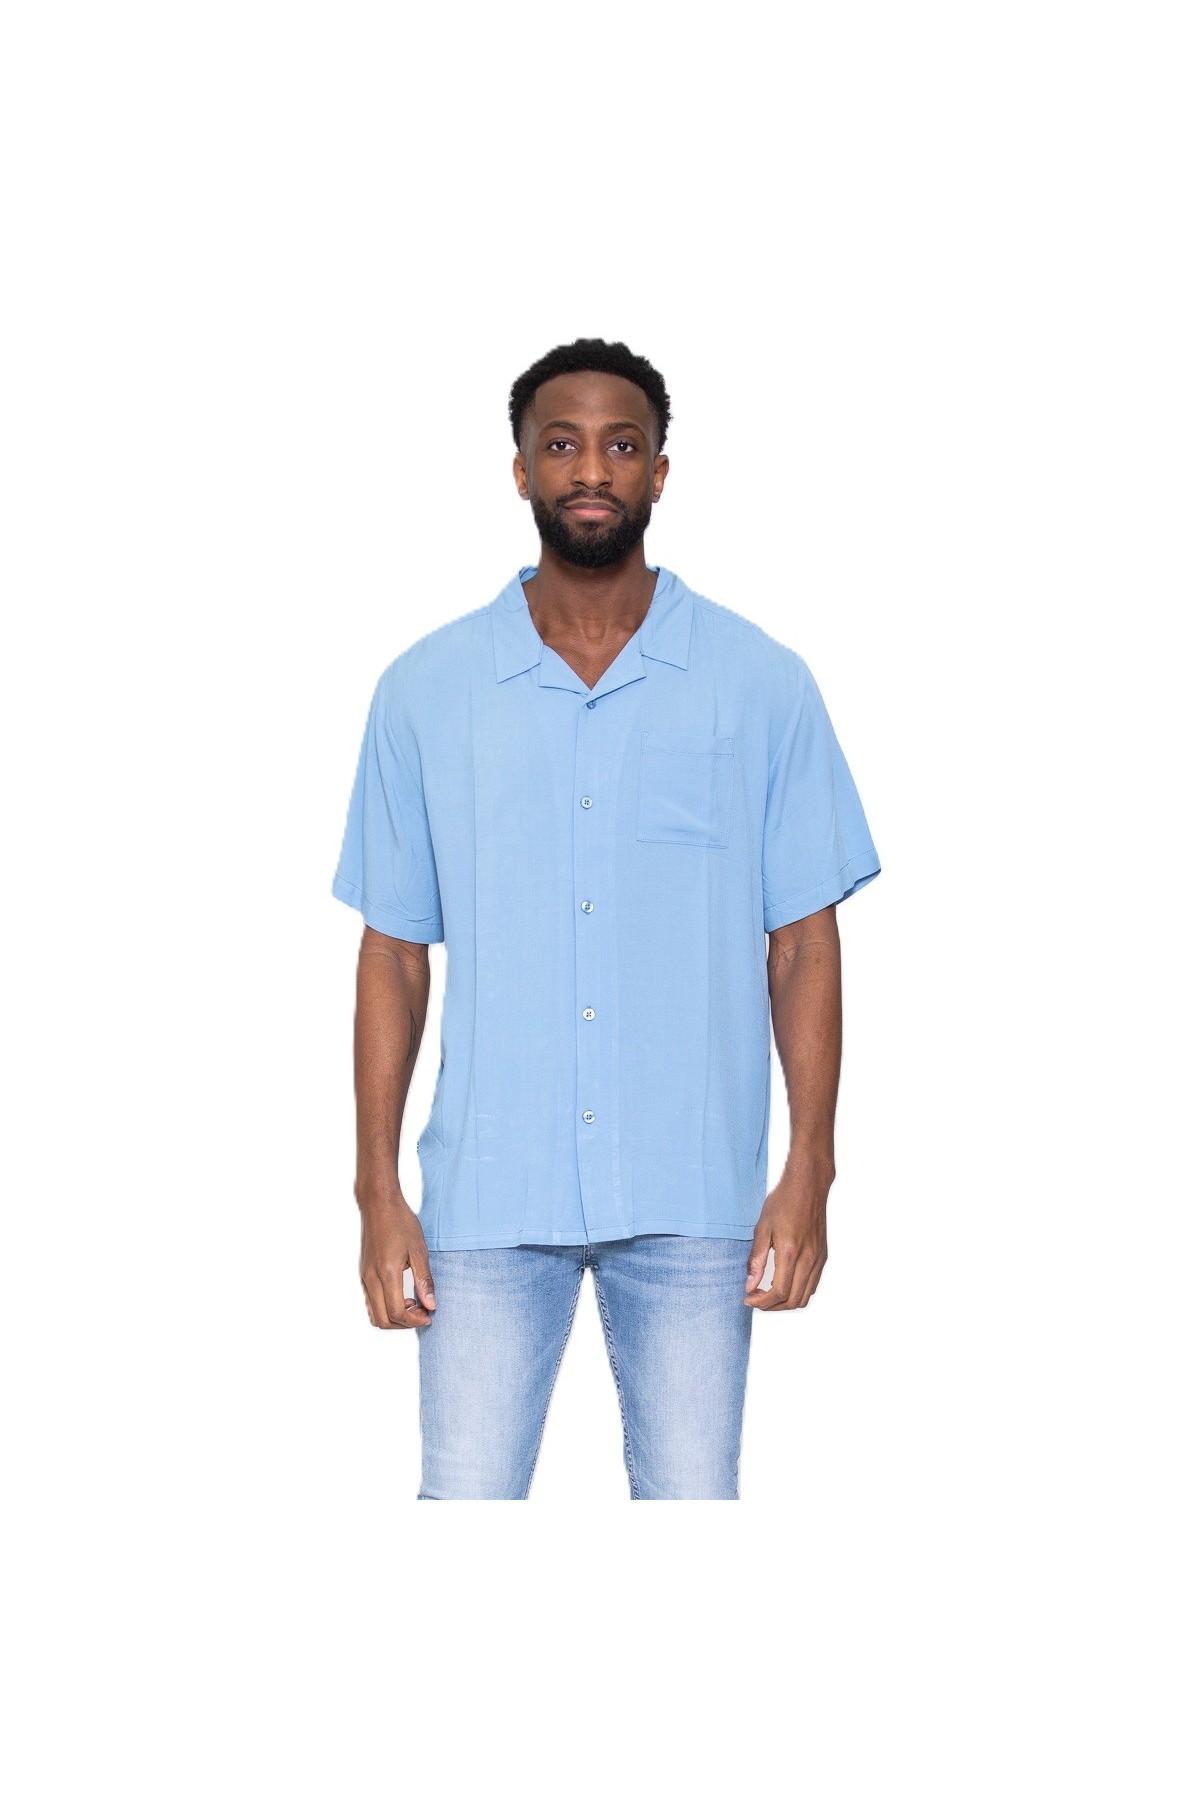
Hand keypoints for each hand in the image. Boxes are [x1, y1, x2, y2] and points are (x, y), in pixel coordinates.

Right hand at [356, 1183, 437, 1328]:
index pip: (396, 1312)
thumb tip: (431, 1305)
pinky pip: (370, 1302)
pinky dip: (385, 1308)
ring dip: (393, 1317)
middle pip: (382, 1320)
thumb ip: (424, 1279)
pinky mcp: (363, 1273)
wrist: (378, 1204)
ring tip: (413, 1304)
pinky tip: (401, 1296)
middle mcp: (371, 1279)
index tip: (430, 1315)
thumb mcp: (419, 1249)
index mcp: (386, 1273)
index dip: (414, 1320)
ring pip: (374, 1314)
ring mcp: (364, 1277)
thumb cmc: (400, 1222)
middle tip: (423, 1312)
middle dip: (404, 1323)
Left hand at [744, 1160, 833, 1310]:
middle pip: (793, 1300)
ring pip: (805, 1296)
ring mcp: (818, 1259)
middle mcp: (808, 1259)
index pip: (779, 1292)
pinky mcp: (823, 1256)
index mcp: (790, 1252)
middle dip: (772, 1306)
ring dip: (786, 1302)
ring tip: (768, 1294)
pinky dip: (798, 1292)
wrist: (808, 1186)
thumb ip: (756, 1259)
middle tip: (756, 1299)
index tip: (749, 1299)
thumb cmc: (783, 1202)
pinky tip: (784, 1282)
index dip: (762, 1302)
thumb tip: (750, 1285)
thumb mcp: (762, 1228)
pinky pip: (813, 1284)